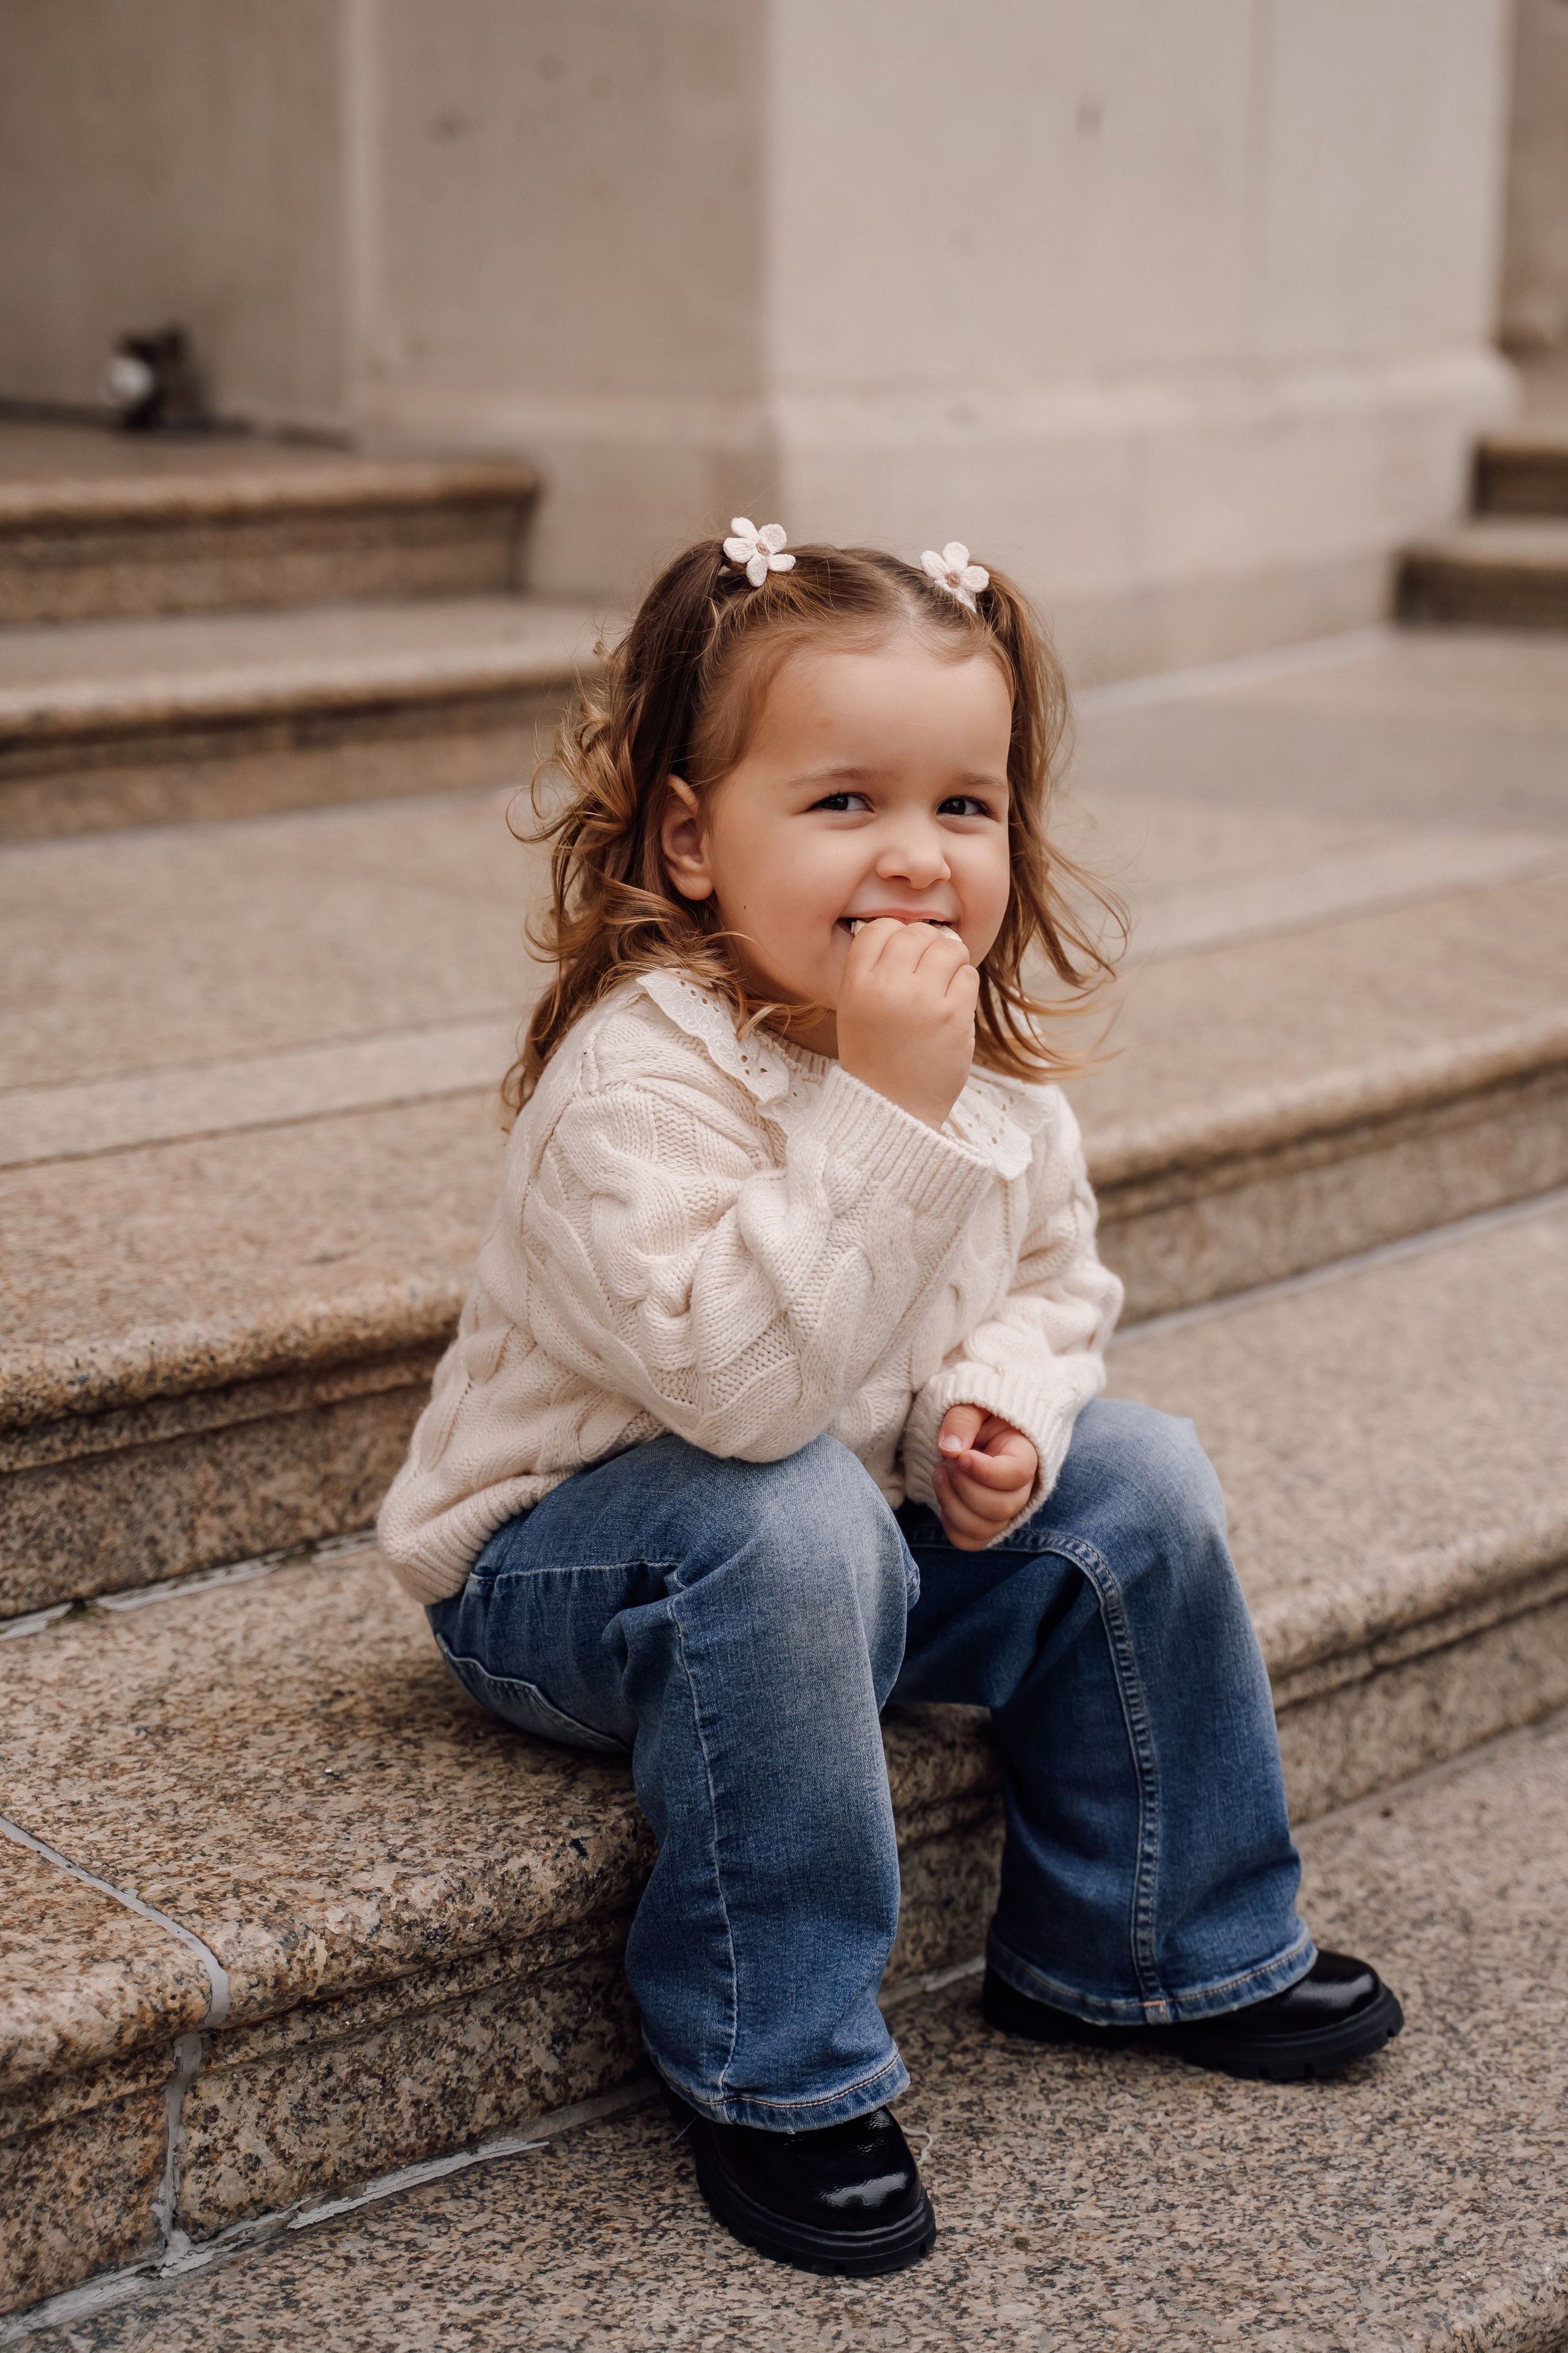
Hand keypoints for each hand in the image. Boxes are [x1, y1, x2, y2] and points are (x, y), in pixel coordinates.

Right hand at [835, 919, 977, 1127]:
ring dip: (952, 961)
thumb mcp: (855, 1011)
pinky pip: (968, 975)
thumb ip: (875, 972)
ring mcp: (921, 1000)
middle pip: (916, 933)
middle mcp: (886, 987)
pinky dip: (965, 985)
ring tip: (945, 984)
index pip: (879, 928)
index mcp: (856, 985)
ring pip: (948, 948)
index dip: (896, 935)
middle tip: (931, 970)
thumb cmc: (876, 1059)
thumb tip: (915, 935)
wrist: (892, 1108)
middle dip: (928, 945)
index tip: (904, 956)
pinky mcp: (952, 1016)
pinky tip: (953, 1004)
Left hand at [932, 1406, 1038, 1549]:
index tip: (962, 1456)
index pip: (1018, 1475)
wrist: (975, 1428)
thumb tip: (950, 1449)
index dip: (987, 1472)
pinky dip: (951, 1525)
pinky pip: (971, 1541)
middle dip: (965, 1487)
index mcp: (1025, 1454)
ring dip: (953, 1505)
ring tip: (940, 1474)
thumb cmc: (977, 1414)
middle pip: (1003, 1507)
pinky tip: (944, 1496)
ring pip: (986, 1528)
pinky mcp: (984, 1522)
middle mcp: (1020, 1488)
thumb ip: (963, 1420)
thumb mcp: (972, 1404)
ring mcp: (1003, 1509)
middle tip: (948, 1462)